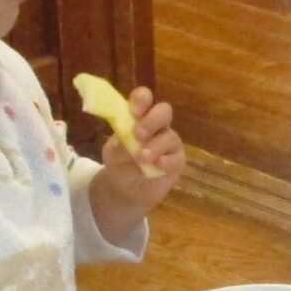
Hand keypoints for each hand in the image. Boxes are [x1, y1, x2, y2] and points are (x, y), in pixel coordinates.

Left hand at [94, 86, 186, 215]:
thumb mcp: (112, 152)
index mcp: (139, 117)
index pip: (144, 99)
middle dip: (152, 120)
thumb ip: (120, 142)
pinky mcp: (177, 161)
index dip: (141, 100)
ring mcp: (169, 143)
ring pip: (170, 136)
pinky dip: (167, 160)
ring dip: (156, 145)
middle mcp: (157, 126)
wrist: (124, 190)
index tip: (133, 111)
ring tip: (141, 157)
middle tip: (138, 134)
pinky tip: (158, 165)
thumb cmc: (119, 164)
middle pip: (164, 111)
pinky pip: (177, 157)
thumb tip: (130, 136)